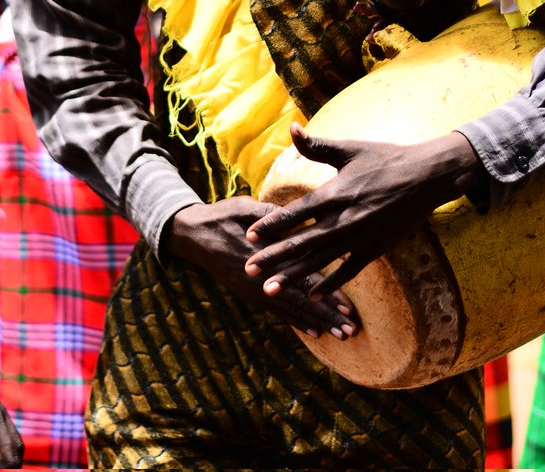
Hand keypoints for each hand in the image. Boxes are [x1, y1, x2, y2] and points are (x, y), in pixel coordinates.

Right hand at [163, 196, 358, 339]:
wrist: (193, 236)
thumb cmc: (224, 216)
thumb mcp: (249, 209)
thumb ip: (276, 218)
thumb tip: (308, 221)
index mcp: (264, 258)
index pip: (301, 280)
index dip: (326, 294)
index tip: (348, 307)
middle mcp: (261, 281)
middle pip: (301, 302)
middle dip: (328, 317)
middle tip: (351, 331)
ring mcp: (255, 291)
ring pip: (292, 311)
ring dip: (318, 324)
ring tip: (341, 335)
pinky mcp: (251, 294)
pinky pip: (278, 312)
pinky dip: (298, 322)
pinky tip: (314, 333)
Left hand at [244, 123, 482, 296]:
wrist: (426, 176)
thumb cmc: (385, 158)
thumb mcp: (349, 149)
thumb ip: (317, 146)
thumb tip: (292, 128)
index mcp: (334, 192)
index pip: (296, 213)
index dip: (271, 225)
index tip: (249, 236)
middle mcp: (344, 218)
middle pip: (301, 242)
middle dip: (273, 257)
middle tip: (248, 269)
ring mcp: (360, 236)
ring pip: (320, 260)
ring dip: (294, 275)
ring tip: (270, 288)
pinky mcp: (376, 248)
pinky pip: (350, 270)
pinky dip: (332, 284)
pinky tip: (314, 295)